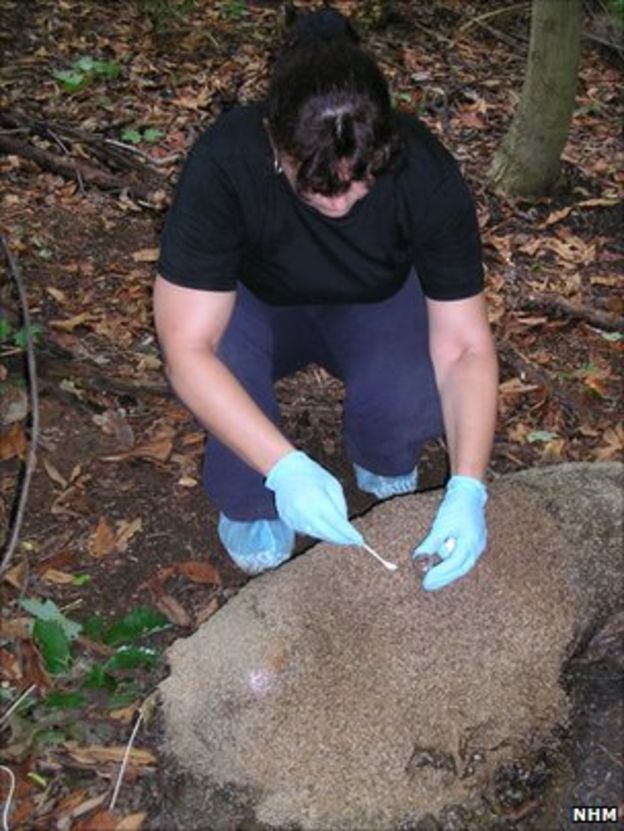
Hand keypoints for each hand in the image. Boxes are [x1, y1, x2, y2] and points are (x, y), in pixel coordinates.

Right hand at [266, 450, 362, 545]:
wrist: (286, 471)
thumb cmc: (312, 475)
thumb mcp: (333, 485)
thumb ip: (340, 506)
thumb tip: (344, 526)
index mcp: (317, 500)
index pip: (337, 523)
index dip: (349, 534)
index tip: (359, 540)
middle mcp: (305, 511)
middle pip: (327, 533)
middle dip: (341, 539)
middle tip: (353, 541)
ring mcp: (295, 518)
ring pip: (317, 534)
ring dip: (329, 536)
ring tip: (339, 534)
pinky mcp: (289, 521)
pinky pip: (306, 531)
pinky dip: (317, 531)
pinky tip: (323, 527)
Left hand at [412, 475, 486, 590]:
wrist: (469, 492)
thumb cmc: (456, 506)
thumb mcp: (441, 525)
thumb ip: (432, 543)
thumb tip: (419, 558)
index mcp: (470, 544)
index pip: (453, 565)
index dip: (439, 575)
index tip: (425, 582)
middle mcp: (477, 548)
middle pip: (459, 569)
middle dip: (443, 578)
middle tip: (428, 585)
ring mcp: (478, 545)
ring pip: (463, 565)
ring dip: (448, 572)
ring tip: (433, 577)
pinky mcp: (476, 542)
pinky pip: (464, 558)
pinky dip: (453, 563)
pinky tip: (443, 565)